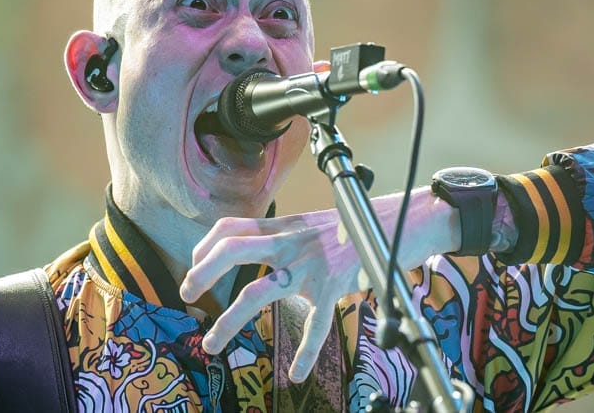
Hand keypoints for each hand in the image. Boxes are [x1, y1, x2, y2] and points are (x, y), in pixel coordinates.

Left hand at [179, 187, 458, 381]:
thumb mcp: (318, 224)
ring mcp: (311, 265)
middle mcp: (293, 241)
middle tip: (186, 293)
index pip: (232, 226)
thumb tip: (269, 254)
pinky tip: (299, 372)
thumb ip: (291, 237)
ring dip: (229, 320)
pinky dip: (306, 353)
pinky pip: (315, 325)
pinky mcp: (334, 287)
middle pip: (233, 248)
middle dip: (202, 272)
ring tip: (213, 343)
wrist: (406, 222)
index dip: (205, 246)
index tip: (194, 266)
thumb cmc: (363, 227)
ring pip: (257, 290)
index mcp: (287, 226)